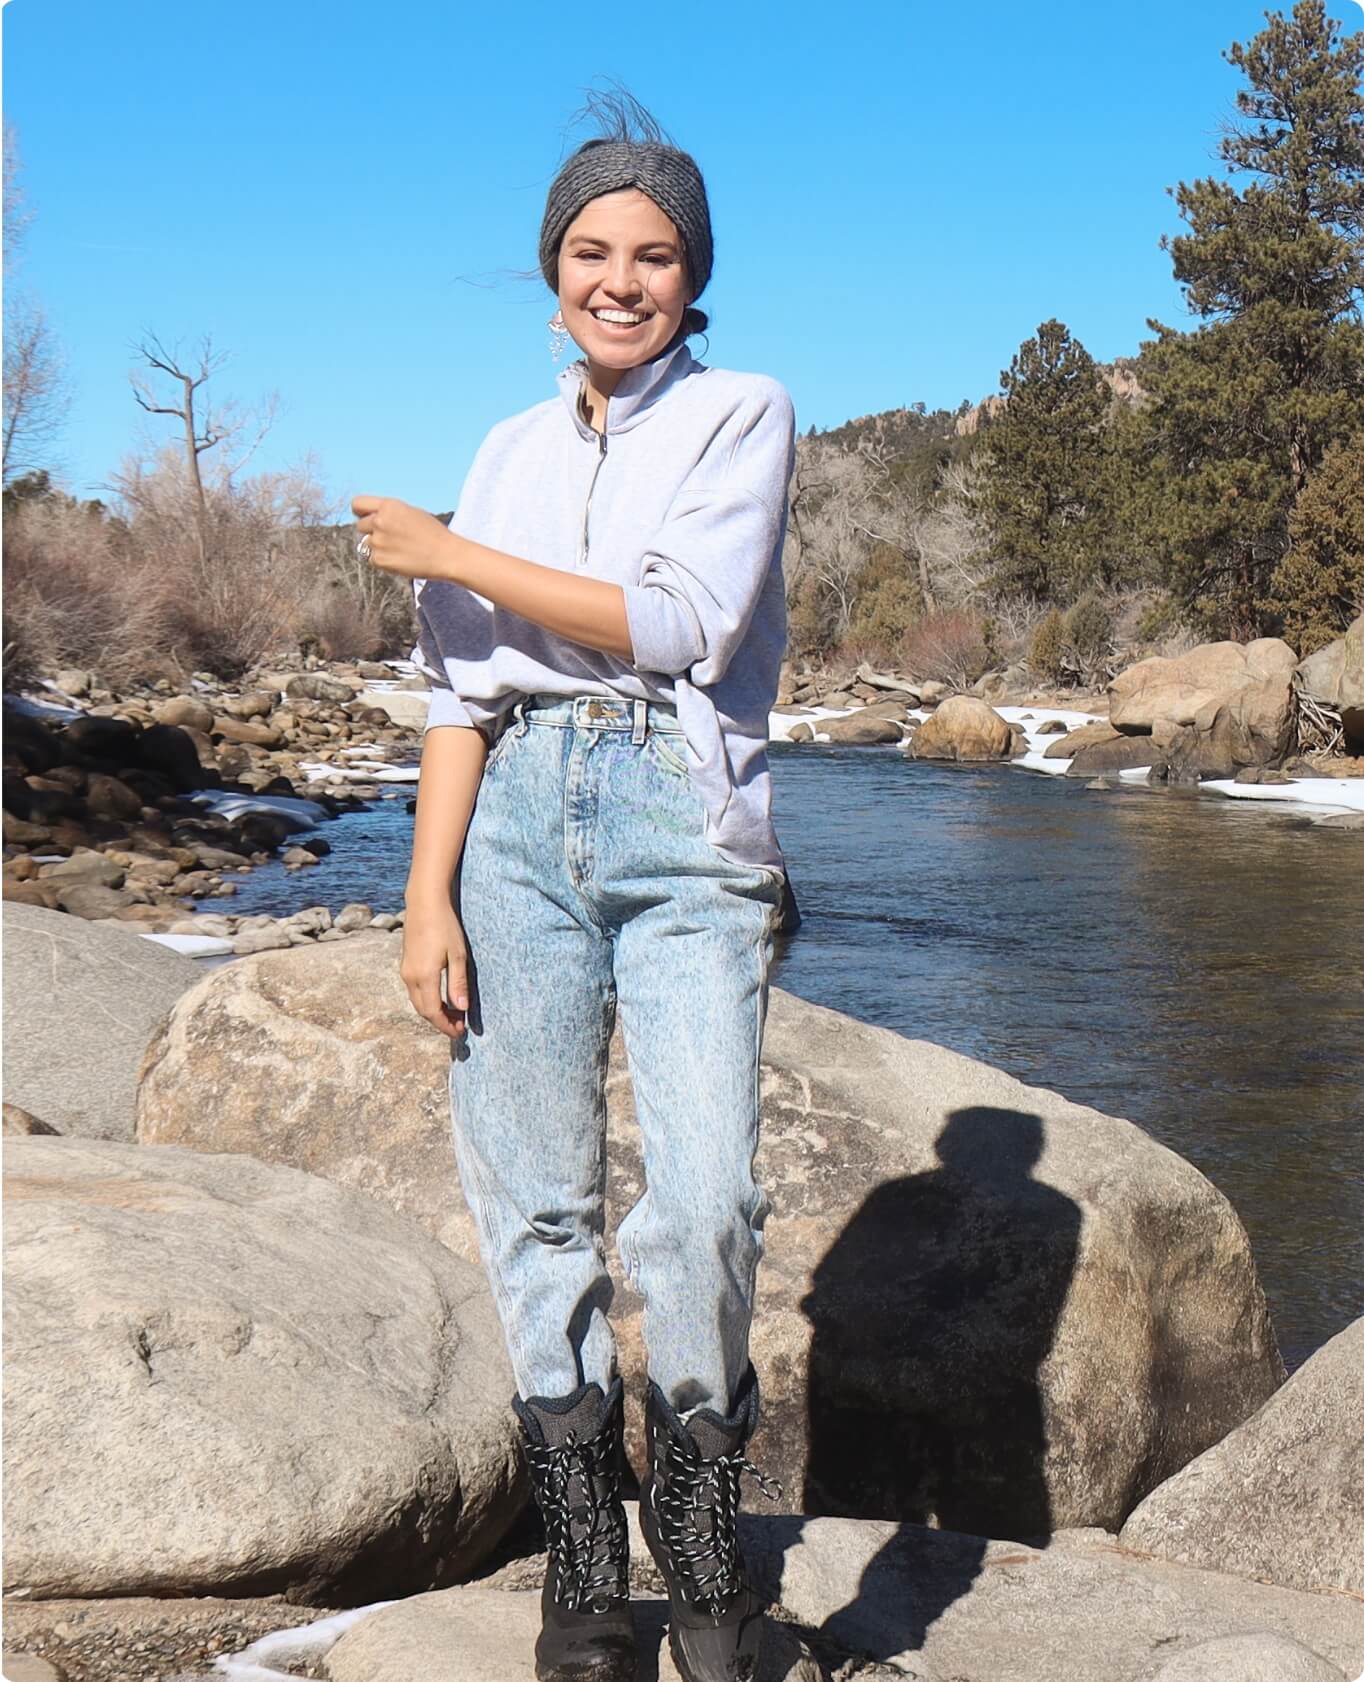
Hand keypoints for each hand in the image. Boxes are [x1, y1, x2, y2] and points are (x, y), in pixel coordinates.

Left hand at [351, 495, 454, 580]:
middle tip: (391, 538)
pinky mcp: (379, 560)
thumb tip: (371, 517)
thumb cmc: (433, 533)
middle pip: (360, 526)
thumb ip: (389, 513)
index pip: (357, 504)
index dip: (361, 512)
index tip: (366, 517)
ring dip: (378, 547)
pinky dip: (383, 561)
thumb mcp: (410, 513)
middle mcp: (379, 521)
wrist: (446, 555)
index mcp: (388, 506)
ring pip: (367, 544)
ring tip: (400, 549)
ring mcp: (378, 541)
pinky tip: (401, 559)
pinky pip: (373, 559)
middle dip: (372, 531)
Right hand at [400, 900, 470, 1039]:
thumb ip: (458, 983)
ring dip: (434, 1011)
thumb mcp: (457, 955)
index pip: (433, 1012)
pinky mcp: (406, 965)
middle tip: (460, 1025)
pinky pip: (415, 991)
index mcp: (424, 976)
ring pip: (418, 1001)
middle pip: (424, 1010)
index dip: (446, 1026)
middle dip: (441, 1022)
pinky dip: (428, 1000)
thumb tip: (462, 1009)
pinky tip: (442, 997)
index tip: (460, 1032)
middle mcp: (410, 977)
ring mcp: (406, 971)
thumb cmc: (445, 926)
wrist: (424, 903)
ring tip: (454, 1013)